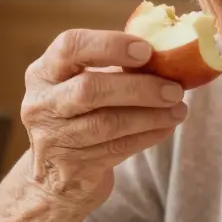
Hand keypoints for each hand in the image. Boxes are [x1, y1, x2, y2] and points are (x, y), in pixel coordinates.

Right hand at [21, 29, 187, 205]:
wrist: (55, 176)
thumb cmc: (80, 115)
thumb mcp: (83, 83)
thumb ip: (115, 67)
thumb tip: (166, 54)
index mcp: (43, 72)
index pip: (70, 47)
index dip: (109, 45)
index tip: (147, 50)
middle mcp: (41, 104)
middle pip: (89, 90)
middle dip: (138, 88)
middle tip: (175, 89)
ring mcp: (53, 139)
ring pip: (106, 124)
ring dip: (150, 115)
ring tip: (179, 109)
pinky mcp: (71, 168)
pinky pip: (117, 148)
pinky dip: (147, 136)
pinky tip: (167, 127)